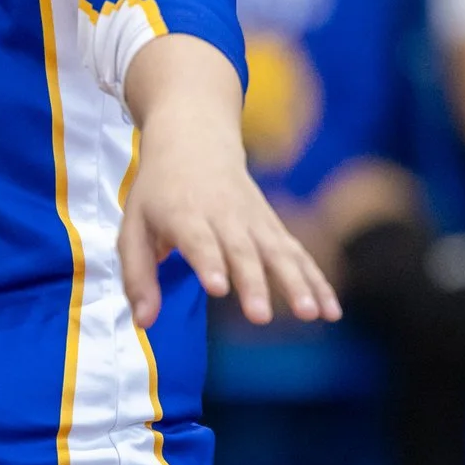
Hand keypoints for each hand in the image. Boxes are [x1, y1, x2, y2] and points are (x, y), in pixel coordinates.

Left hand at [119, 149, 338, 328]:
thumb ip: (137, 275)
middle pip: (242, 251)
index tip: (218, 287)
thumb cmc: (158, 192)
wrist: (193, 141)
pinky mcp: (273, 227)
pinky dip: (317, 280)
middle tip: (260, 316)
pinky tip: (331, 311)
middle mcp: (223, 217)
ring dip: (296, 284)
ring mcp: (254, 220)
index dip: (209, 262)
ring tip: (309, 314)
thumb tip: (143, 323)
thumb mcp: (133, 225)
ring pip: (278, 252)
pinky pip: (298, 255)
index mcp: (184, 215)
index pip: (199, 240)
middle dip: (253, 284)